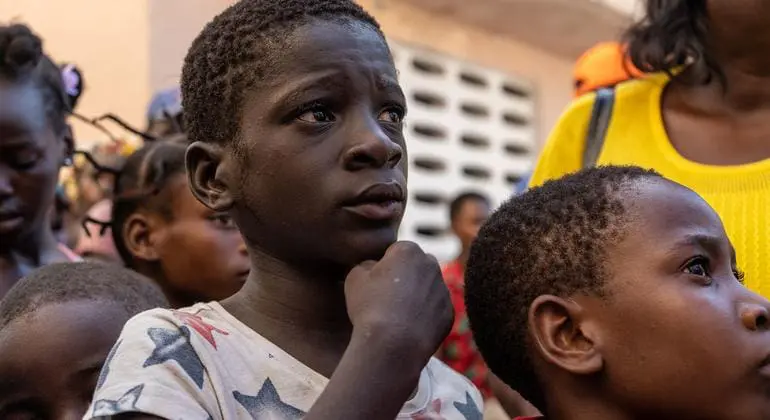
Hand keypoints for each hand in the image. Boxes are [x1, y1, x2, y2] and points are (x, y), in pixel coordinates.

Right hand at [344, 241, 453, 361]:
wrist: (392, 345)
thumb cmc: (370, 307)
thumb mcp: (354, 277)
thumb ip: (366, 265)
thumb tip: (375, 268)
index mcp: (409, 250)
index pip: (396, 251)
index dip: (384, 267)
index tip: (376, 284)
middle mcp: (432, 265)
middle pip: (416, 267)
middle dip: (406, 277)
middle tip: (387, 299)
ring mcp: (443, 290)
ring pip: (428, 288)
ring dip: (416, 296)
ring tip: (397, 317)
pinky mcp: (449, 313)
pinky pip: (435, 310)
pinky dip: (425, 316)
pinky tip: (409, 328)